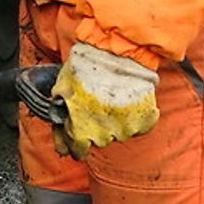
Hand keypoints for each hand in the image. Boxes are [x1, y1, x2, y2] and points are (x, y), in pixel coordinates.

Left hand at [52, 42, 158, 159]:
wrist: (116, 52)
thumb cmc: (86, 65)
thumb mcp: (62, 86)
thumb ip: (60, 110)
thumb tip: (58, 122)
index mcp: (80, 130)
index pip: (76, 151)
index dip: (74, 144)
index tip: (77, 136)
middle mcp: (103, 135)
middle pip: (97, 141)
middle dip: (94, 127)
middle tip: (95, 105)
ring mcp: (126, 130)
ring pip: (118, 133)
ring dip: (114, 121)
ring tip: (112, 97)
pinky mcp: (145, 122)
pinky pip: (138, 126)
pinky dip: (134, 116)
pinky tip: (127, 99)